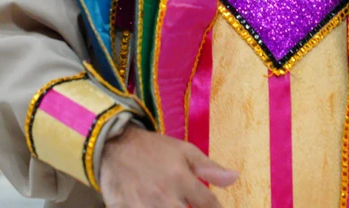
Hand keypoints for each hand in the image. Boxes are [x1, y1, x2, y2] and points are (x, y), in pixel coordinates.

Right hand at [99, 125, 236, 207]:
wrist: (113, 145)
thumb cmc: (153, 149)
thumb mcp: (184, 151)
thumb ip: (209, 168)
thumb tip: (235, 178)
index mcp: (181, 179)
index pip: (209, 206)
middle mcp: (164, 197)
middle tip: (188, 202)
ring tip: (173, 202)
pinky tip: (154, 205)